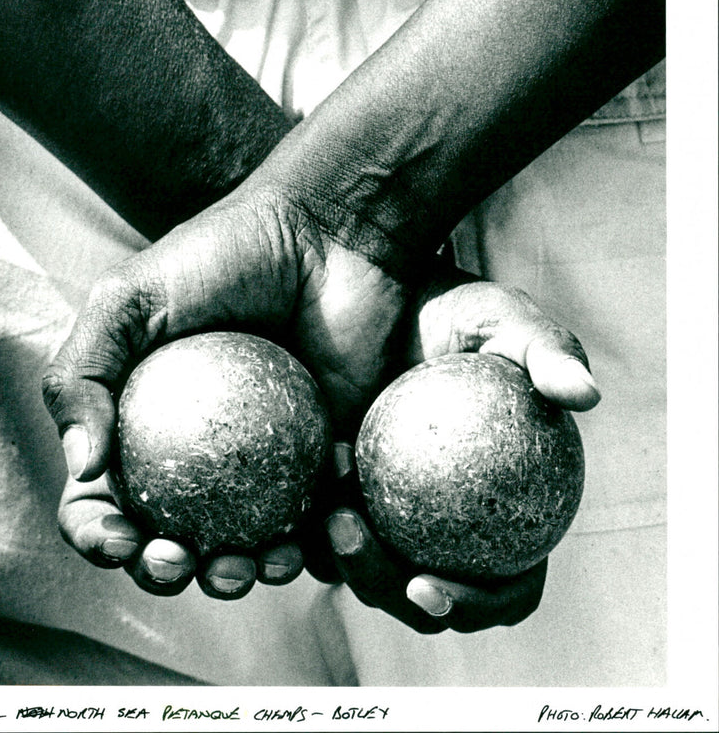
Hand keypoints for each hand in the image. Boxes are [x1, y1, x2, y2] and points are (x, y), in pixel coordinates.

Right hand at [42, 178, 409, 597]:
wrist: (329, 230)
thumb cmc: (223, 254)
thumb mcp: (128, 297)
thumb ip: (83, 373)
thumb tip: (83, 469)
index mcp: (140, 420)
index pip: (101, 498)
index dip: (97, 534)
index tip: (118, 540)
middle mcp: (197, 450)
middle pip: (169, 538)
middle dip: (165, 572)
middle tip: (182, 561)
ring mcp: (264, 461)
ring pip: (243, 546)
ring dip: (238, 576)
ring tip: (250, 564)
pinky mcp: (329, 460)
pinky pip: (318, 521)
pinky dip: (314, 544)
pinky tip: (313, 539)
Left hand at [320, 279, 599, 632]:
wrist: (377, 289)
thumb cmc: (450, 309)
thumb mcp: (503, 318)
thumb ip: (548, 352)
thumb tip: (586, 394)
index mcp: (505, 509)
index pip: (506, 586)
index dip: (477, 603)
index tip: (428, 583)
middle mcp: (449, 525)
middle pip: (425, 597)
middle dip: (386, 586)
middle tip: (351, 533)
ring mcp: (391, 516)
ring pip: (367, 575)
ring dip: (344, 559)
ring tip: (329, 509)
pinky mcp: (337, 495)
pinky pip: (322, 532)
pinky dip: (311, 525)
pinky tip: (305, 487)